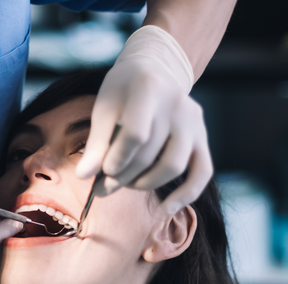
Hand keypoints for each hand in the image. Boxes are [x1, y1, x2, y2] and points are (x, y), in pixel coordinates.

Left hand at [76, 26, 212, 215]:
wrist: (154, 70)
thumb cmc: (123, 91)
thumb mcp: (105, 108)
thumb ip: (96, 142)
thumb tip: (83, 176)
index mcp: (149, 88)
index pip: (136, 134)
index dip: (117, 158)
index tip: (102, 170)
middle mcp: (177, 104)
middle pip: (151, 154)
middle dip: (123, 176)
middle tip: (104, 187)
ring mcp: (194, 122)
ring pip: (173, 166)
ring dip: (145, 183)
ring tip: (126, 184)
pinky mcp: (203, 137)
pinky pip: (202, 172)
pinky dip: (186, 194)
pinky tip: (166, 209)